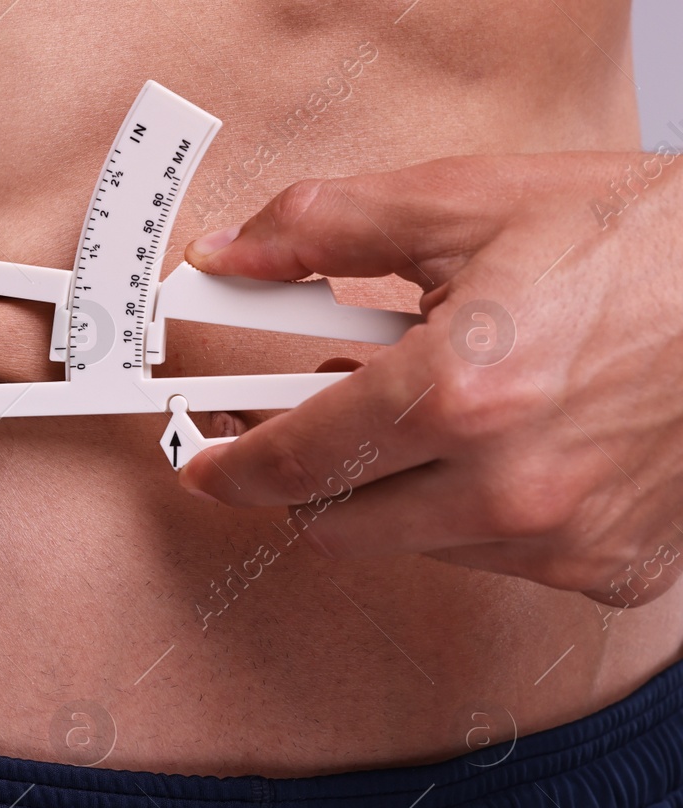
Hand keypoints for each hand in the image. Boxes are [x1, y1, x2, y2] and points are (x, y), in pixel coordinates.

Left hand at [178, 153, 682, 606]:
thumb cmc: (642, 242)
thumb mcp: (470, 204)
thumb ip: (324, 228)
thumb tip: (230, 256)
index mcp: (463, 393)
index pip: (295, 462)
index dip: (228, 465)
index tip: (202, 462)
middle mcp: (511, 487)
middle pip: (335, 524)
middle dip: (307, 475)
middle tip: (314, 414)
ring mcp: (563, 542)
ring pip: (410, 545)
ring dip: (394, 489)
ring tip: (433, 409)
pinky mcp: (608, 570)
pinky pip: (493, 562)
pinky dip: (472, 512)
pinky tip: (502, 448)